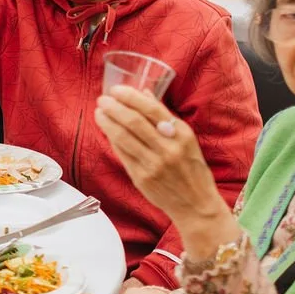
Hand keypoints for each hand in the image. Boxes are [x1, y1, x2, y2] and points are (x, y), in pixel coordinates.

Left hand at [94, 85, 230, 226]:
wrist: (196, 203)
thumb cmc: (191, 168)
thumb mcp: (186, 139)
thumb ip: (165, 116)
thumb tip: (144, 93)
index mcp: (181, 134)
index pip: (152, 109)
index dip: (131, 97)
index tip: (116, 90)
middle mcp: (167, 148)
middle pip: (134, 122)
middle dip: (114, 107)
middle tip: (103, 99)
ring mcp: (153, 164)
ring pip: (123, 137)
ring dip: (107, 122)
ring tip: (99, 113)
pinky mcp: (141, 177)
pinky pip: (122, 154)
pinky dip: (112, 140)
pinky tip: (107, 131)